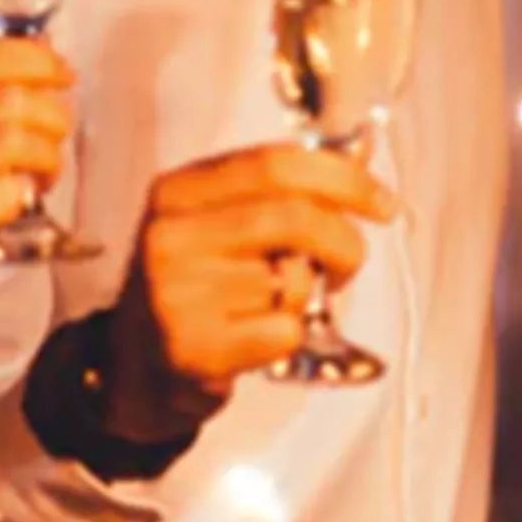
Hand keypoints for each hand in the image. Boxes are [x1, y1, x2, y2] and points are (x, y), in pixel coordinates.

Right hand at [0, 38, 73, 343]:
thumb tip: (43, 65)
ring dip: (46, 158)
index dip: (36, 60)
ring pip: (13, 140)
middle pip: (8, 99)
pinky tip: (19, 207)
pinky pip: (6, 191)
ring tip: (41, 179)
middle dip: (52, 119)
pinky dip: (25, 194)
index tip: (63, 75)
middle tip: (53, 144)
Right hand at [104, 145, 393, 440]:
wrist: (138, 368)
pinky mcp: (191, 349)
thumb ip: (285, 190)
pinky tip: (255, 339)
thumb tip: (359, 152)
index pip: (278, 163)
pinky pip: (286, 330)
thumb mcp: (225, 222)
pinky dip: (291, 336)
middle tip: (346, 266)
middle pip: (296, 218)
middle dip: (344, 244)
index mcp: (179, 191)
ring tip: (270, 305)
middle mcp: (169, 236)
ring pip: (292, 279)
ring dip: (304, 296)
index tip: (383, 204)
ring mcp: (174, 293)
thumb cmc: (200, 286)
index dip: (345, 179)